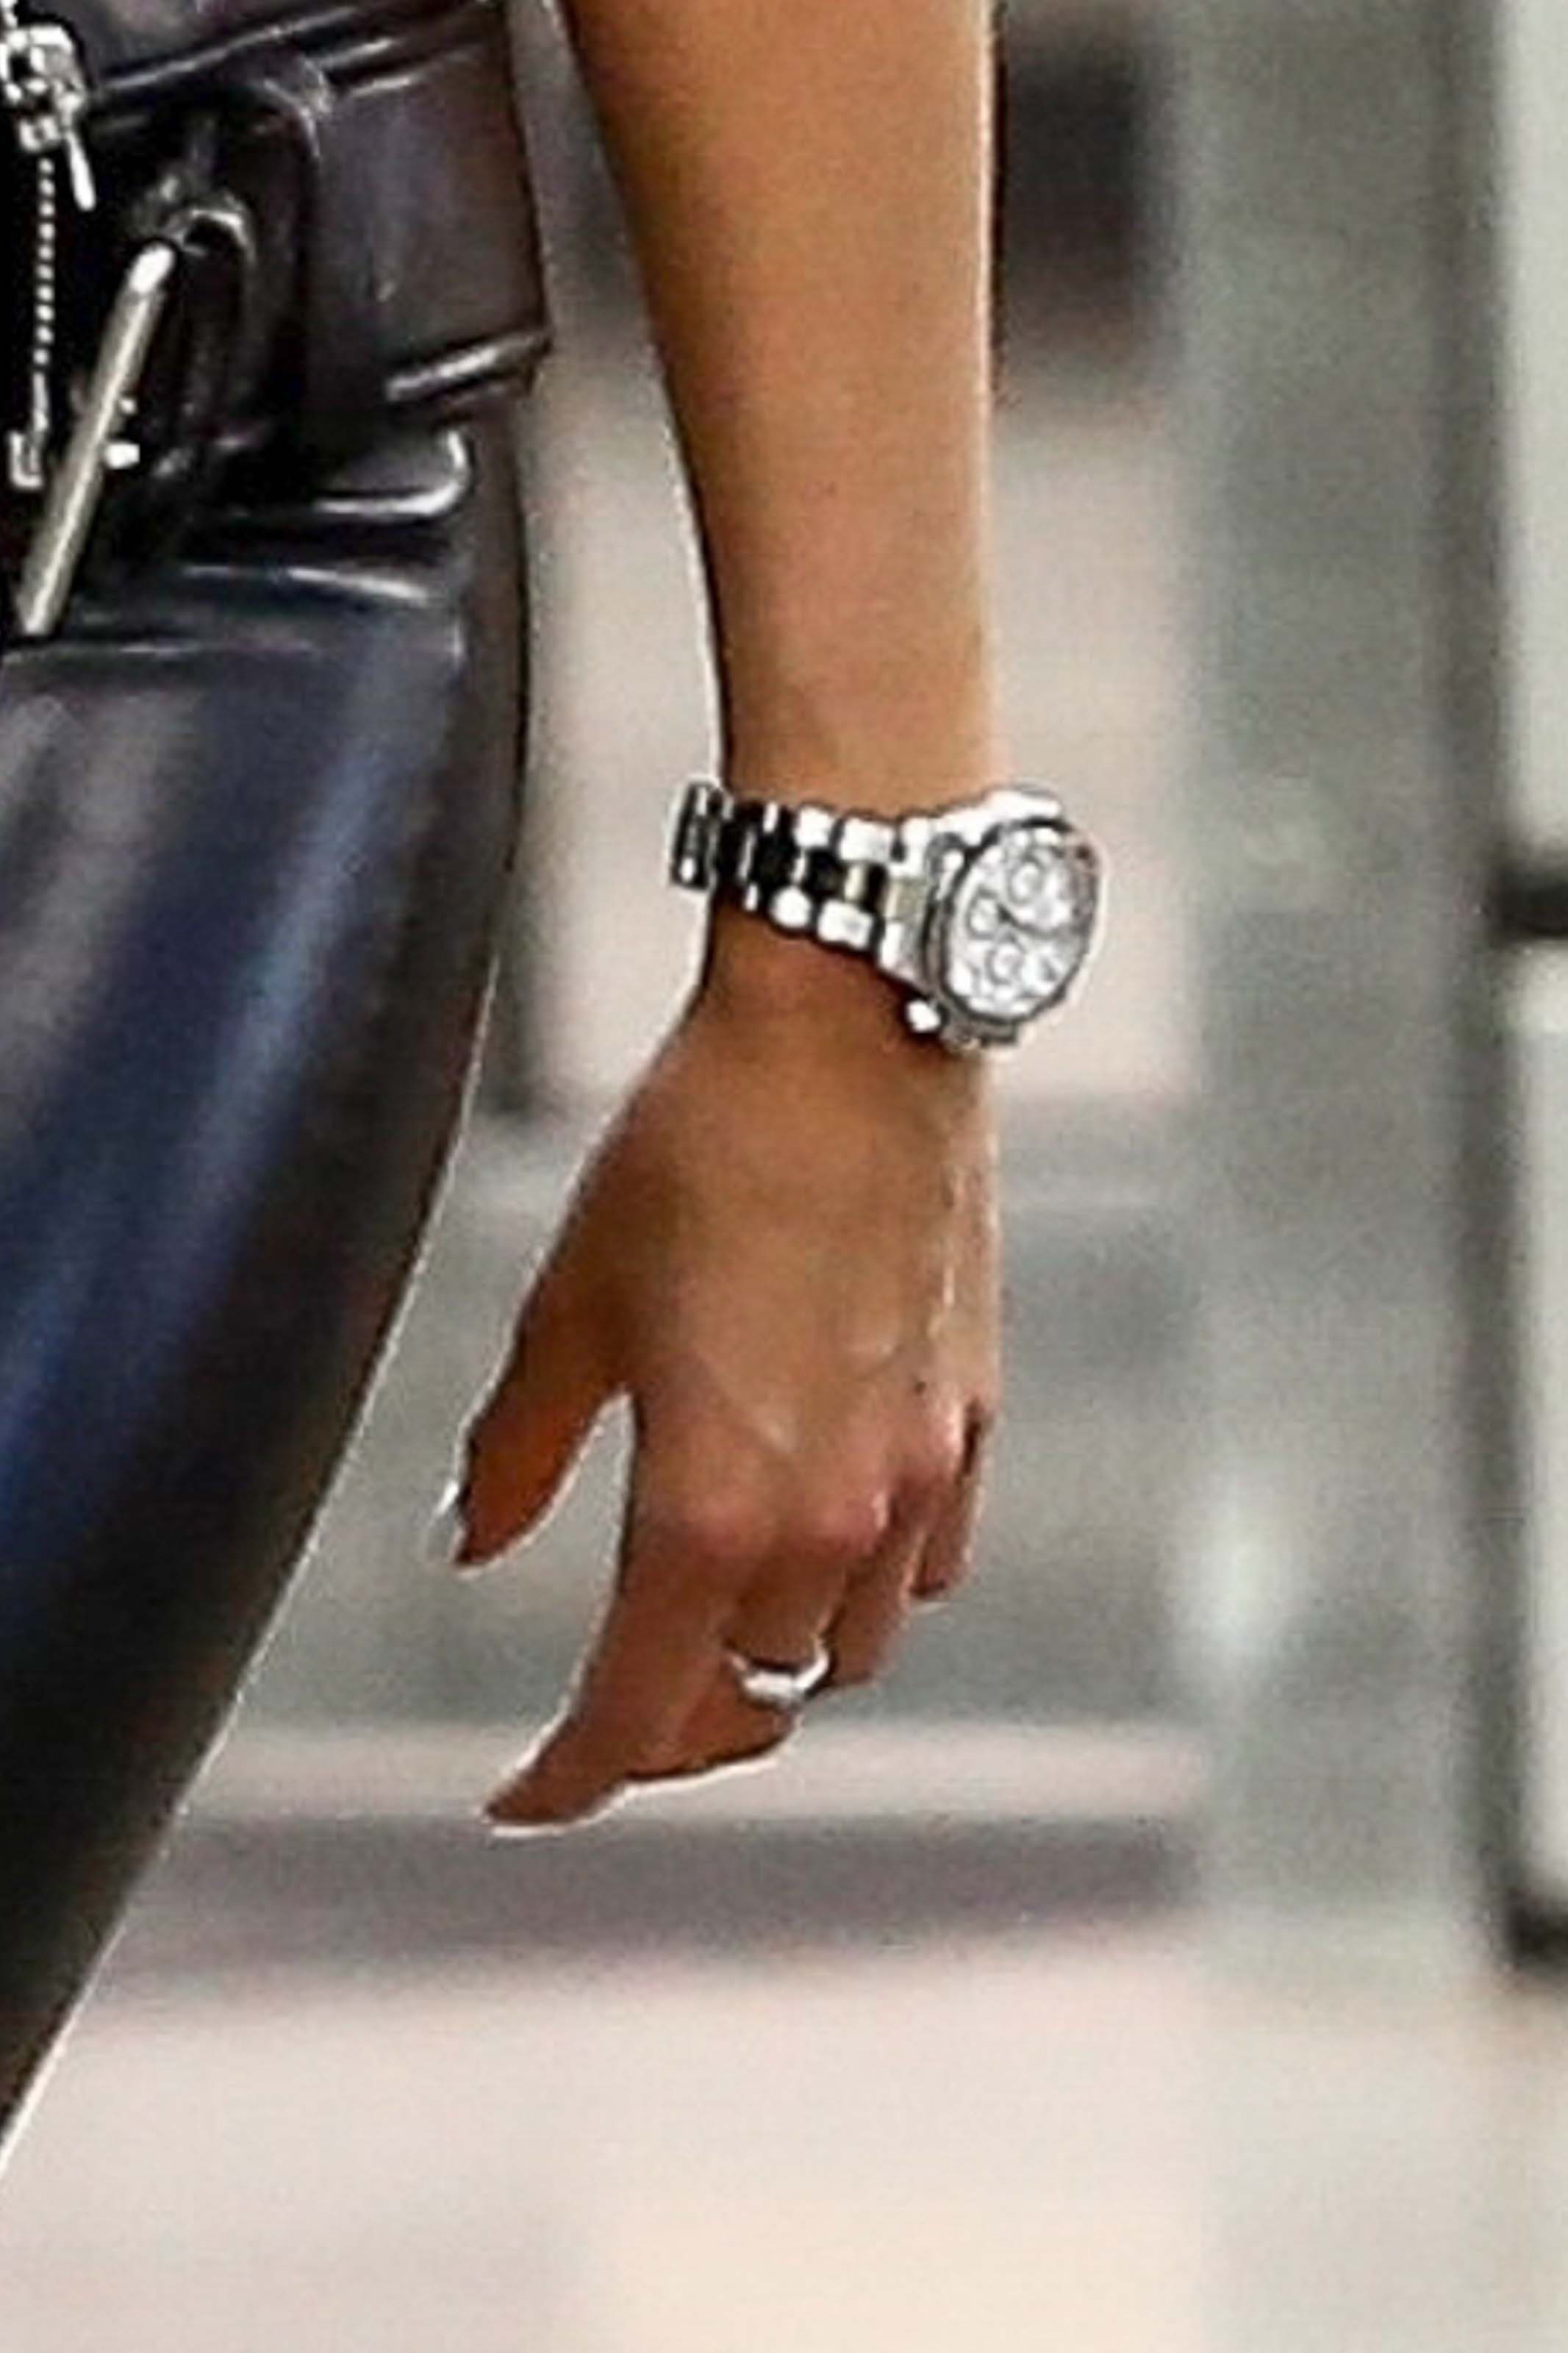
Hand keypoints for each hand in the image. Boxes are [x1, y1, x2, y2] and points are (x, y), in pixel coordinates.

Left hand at [444, 944, 1000, 1828]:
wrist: (854, 1041)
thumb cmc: (696, 1157)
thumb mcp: (570, 1308)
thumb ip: (519, 1452)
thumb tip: (471, 1543)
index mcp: (708, 1509)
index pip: (635, 1711)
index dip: (569, 1777)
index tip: (522, 1797)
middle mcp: (830, 1523)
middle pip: (748, 1701)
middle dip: (668, 1726)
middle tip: (608, 1704)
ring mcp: (917, 1479)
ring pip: (846, 1651)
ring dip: (771, 1663)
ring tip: (712, 1622)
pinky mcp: (972, 1423)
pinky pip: (928, 1569)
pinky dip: (865, 1589)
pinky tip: (822, 1537)